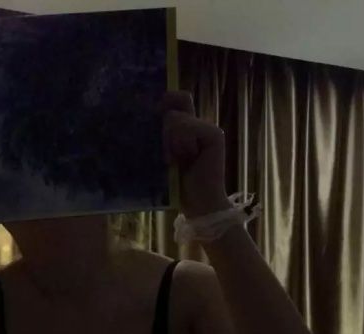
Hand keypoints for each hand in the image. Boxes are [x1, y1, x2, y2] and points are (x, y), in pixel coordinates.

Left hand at [161, 90, 229, 217]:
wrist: (200, 205)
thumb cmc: (178, 187)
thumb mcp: (164, 156)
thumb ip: (161, 135)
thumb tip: (150, 114)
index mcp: (187, 128)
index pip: (176, 98)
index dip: (166, 99)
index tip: (154, 113)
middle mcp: (199, 124)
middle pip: (177, 102)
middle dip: (164, 127)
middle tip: (168, 154)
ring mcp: (208, 128)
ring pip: (176, 118)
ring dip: (169, 141)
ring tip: (176, 161)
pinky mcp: (214, 135)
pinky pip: (187, 127)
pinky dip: (181, 144)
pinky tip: (187, 159)